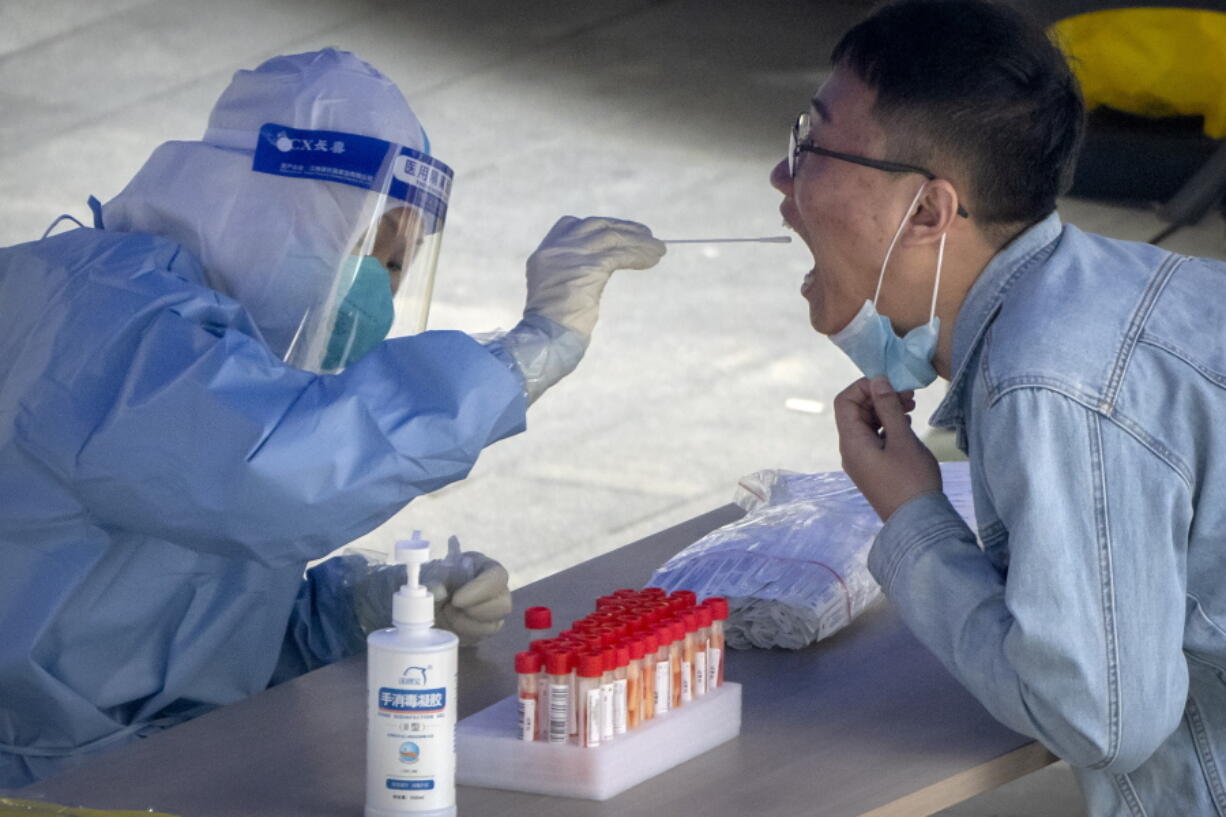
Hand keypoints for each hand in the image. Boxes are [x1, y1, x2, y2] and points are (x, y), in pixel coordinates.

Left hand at [426, 536, 511, 645]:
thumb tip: (438, 592)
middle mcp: (498, 592)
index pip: (497, 578)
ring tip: (444, 613)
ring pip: (491, 627)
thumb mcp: (434, 573)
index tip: (456, 600)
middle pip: (503, 606)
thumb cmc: (439, 577)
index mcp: (488, 569)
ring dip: (463, 624)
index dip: (479, 590)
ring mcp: (494, 614)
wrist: (433, 594)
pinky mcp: (483, 631)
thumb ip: (435, 580)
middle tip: (450, 608)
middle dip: (474, 612)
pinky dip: (457, 634)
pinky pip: (476, 639)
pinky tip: (445, 623)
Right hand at [524, 216, 664, 337]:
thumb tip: (597, 271)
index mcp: (544, 254)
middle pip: (595, 225)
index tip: (617, 231)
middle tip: (645, 234)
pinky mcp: (591, 266)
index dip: (597, 226)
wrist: (545, 338)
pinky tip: (653, 259)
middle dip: (622, 227)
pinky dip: (640, 254)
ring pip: (612, 236)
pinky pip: (622, 253)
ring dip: (639, 241)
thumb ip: (568, 274)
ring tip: (658, 248)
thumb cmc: (552, 328)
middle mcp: (556, 249)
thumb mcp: (554, 292)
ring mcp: (572, 255)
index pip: (569, 225)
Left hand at [833, 376, 940, 519]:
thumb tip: (877, 382)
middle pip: (854, 411)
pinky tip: (907, 422)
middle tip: (908, 394)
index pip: (844, 401)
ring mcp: (861, 460)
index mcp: (851, 442)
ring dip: (885, 410)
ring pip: (866, 424)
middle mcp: (850, 450)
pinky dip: (887, 425)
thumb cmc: (911, 480)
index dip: (864, 387)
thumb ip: (888, 408)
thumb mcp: (902, 440)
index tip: (890, 384)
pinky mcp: (873, 467)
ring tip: (911, 405)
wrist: (918, 523)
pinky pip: (874, 438)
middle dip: (878, 397)